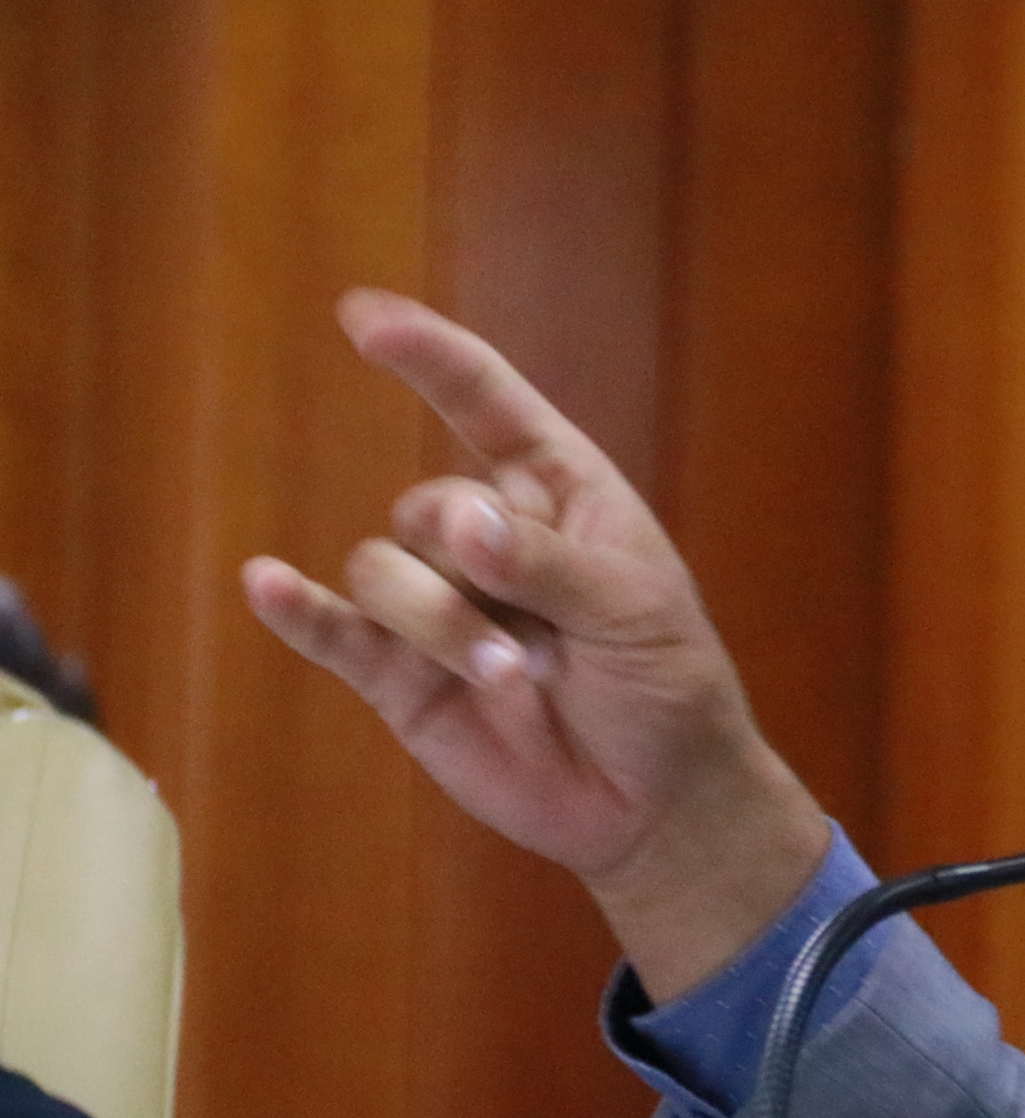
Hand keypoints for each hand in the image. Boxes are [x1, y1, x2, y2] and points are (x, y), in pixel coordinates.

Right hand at [240, 289, 829, 997]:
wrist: (655, 801)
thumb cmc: (666, 687)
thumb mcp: (633, 612)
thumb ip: (544, 563)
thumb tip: (457, 525)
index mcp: (560, 495)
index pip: (486, 406)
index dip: (429, 358)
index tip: (364, 316)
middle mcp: (488, 537)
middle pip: (425, 509)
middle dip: (475, 575)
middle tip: (555, 651)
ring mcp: (439, 606)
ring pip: (382, 572)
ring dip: (442, 627)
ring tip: (518, 683)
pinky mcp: (401, 677)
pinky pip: (333, 632)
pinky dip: (296, 611)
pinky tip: (265, 585)